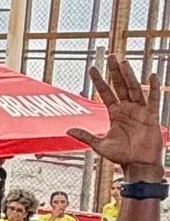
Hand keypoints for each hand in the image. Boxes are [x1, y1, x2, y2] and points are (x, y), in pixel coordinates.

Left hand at [68, 56, 164, 171]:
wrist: (137, 164)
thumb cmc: (120, 155)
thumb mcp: (100, 145)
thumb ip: (86, 135)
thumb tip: (68, 129)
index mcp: (114, 113)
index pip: (105, 92)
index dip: (99, 81)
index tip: (92, 68)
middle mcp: (127, 108)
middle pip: (120, 85)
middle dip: (114, 71)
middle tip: (110, 56)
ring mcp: (139, 110)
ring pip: (134, 89)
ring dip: (129, 76)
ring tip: (124, 62)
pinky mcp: (151, 115)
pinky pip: (152, 99)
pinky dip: (153, 88)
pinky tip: (151, 76)